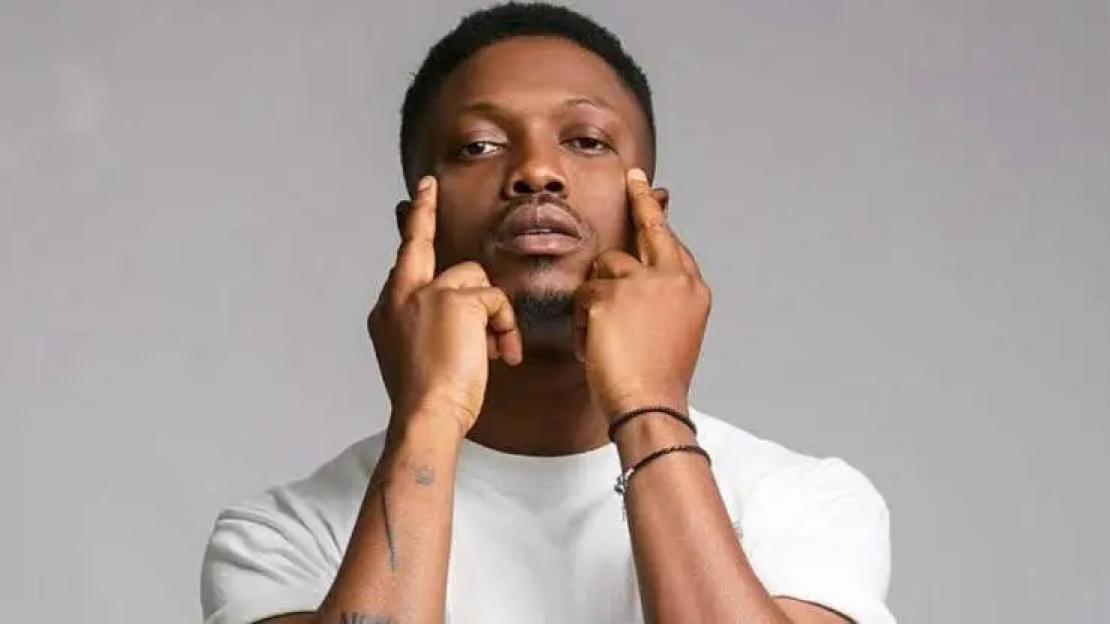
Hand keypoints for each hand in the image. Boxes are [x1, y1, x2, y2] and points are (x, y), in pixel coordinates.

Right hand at [368, 176, 522, 436]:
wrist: (426, 416)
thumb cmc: (430, 399)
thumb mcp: (421, 357)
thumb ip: (433, 324)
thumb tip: (467, 311)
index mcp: (388, 312)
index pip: (402, 261)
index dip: (410, 228)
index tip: (407, 201)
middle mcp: (399, 296)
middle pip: (419, 245)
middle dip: (421, 211)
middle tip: (426, 185)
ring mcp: (424, 294)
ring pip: (474, 278)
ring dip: (491, 314)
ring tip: (492, 351)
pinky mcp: (455, 300)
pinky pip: (496, 300)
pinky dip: (505, 328)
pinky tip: (500, 354)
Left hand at [573, 168, 710, 419]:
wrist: (650, 406)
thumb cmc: (657, 380)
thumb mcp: (673, 332)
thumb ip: (662, 299)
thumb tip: (641, 275)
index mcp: (694, 289)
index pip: (673, 245)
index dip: (659, 224)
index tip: (656, 201)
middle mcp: (674, 278)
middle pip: (652, 227)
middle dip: (642, 199)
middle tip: (633, 177)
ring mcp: (643, 282)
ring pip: (605, 267)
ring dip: (596, 300)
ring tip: (604, 339)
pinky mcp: (611, 293)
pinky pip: (584, 294)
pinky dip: (583, 322)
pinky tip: (594, 347)